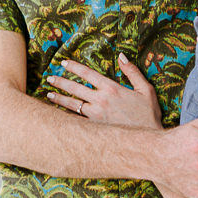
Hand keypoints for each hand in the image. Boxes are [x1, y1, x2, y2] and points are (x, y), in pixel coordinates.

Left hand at [46, 54, 161, 129]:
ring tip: (48, 94)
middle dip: (61, 81)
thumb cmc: (148, 116)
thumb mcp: (146, 90)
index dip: (74, 67)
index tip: (64, 62)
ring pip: (72, 104)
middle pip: (75, 88)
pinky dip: (65, 116)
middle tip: (50, 77)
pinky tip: (56, 113)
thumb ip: (132, 71)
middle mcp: (101, 101)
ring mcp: (95, 116)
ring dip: (58, 98)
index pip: (88, 74)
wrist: (146, 141)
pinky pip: (75, 120)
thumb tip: (122, 56)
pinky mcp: (93, 128)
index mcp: (112, 89)